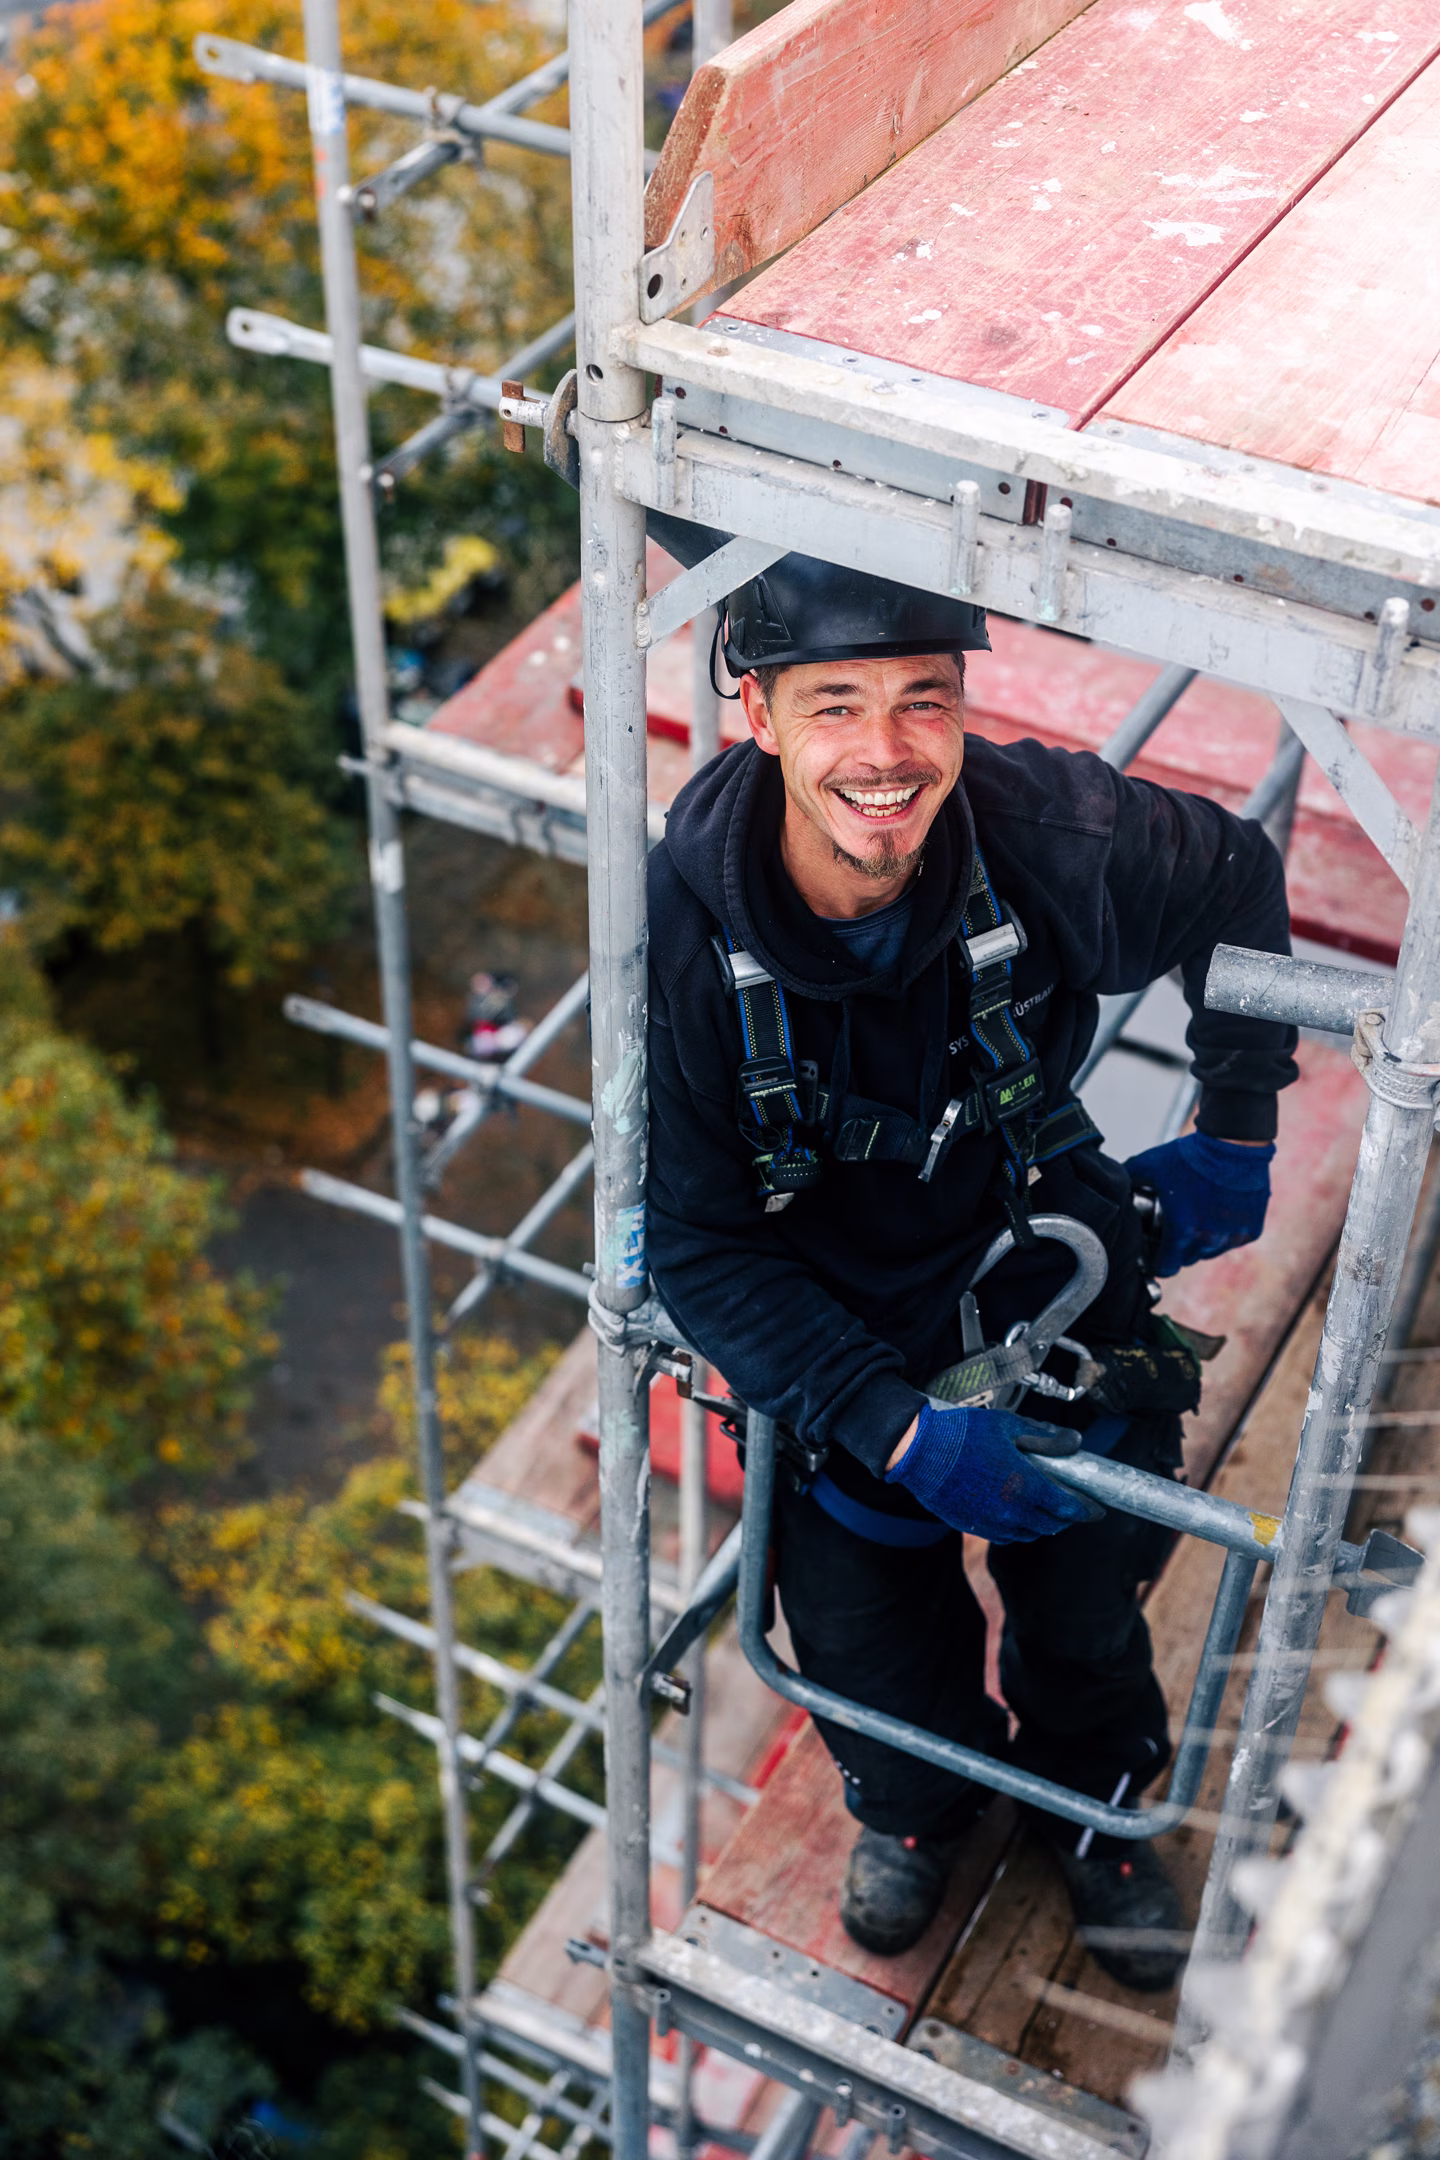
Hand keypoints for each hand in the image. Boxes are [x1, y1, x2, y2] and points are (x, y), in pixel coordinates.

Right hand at [885, 1400, 1101, 1543]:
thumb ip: (1045, 1437)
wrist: (918, 1452)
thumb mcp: (1008, 1426)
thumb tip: (1075, 1443)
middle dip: (1065, 1517)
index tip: (1097, 1507)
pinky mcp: (974, 1527)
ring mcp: (991, 1523)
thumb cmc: (963, 1434)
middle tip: (1071, 1505)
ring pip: (1030, 1534)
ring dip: (1043, 1524)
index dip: (1086, 1509)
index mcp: (1025, 1485)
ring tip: (1044, 1509)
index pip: (1068, 1507)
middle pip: (1051, 1525)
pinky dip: (1020, 1529)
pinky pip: (1007, 1536)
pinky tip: (1017, 1513)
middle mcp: (1012, 1511)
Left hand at [1125, 1132, 1274, 1276]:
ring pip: (1211, 1251)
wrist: (1233, 1143)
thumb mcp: (1150, 1165)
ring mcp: (1233, 1237)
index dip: (1156, 1262)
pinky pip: (1233, 1240)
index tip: (1153, 1252)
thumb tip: (1111, 1186)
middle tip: (1174, 1228)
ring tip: (1196, 1217)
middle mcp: (1210, 1241)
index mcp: (1183, 1232)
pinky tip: (1217, 1212)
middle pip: (1187, 1259)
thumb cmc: (1189, 1156)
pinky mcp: (1252, 1230)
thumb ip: (1127, 1179)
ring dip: (1201, 1241)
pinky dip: (1224, 1232)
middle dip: (1178, 1248)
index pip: (1165, 1268)